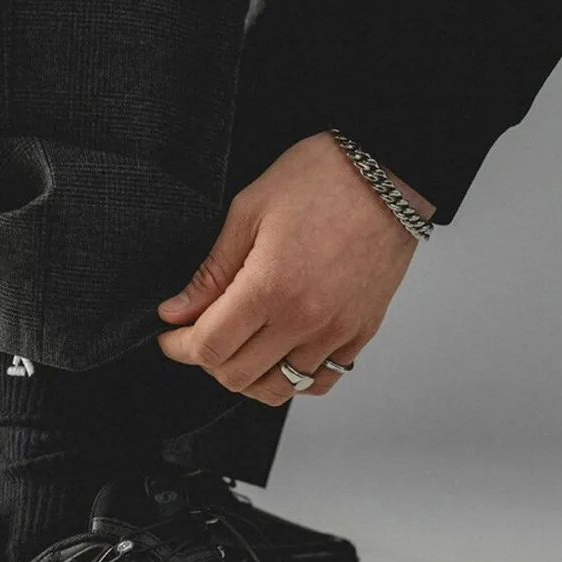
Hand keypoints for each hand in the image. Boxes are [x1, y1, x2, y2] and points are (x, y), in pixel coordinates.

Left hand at [157, 131, 434, 404]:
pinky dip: (292, 379)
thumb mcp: (249, 212)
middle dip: (207, 362)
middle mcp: (304, 320)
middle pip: (237, 377)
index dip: (178, 348)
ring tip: (239, 346)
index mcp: (270, 288)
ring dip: (247, 375)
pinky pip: (320, 381)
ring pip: (277, 389)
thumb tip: (176, 311)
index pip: (209, 347)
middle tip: (200, 336)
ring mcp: (336, 332)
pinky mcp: (360, 333)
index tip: (170, 336)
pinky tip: (280, 354)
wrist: (391, 172)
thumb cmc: (322, 178)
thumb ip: (211, 272)